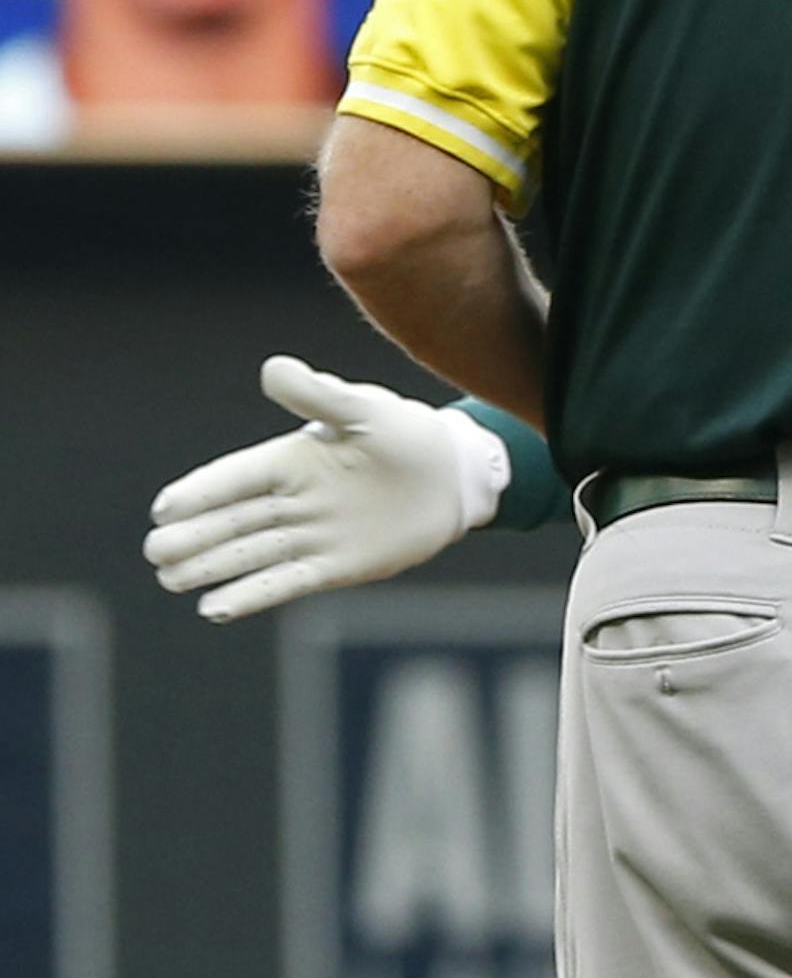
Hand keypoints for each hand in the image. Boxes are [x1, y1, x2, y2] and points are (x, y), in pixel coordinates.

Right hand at [144, 357, 507, 622]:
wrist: (452, 476)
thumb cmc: (406, 433)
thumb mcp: (364, 409)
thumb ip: (317, 395)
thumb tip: (272, 369)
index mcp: (293, 458)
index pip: (236, 477)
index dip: (201, 492)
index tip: (164, 508)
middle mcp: (295, 499)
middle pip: (234, 520)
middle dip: (194, 536)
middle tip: (154, 552)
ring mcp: (313, 535)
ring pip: (251, 554)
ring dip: (211, 567)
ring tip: (170, 579)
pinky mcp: (336, 566)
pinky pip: (286, 582)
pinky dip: (252, 595)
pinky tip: (215, 609)